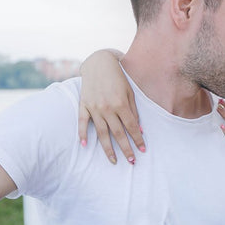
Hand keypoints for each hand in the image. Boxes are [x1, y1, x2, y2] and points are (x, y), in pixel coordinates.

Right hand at [78, 49, 144, 163]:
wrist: (99, 63)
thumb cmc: (118, 77)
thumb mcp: (130, 92)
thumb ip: (134, 111)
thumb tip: (140, 130)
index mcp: (121, 104)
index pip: (132, 127)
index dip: (137, 140)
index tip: (142, 150)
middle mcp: (107, 108)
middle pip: (118, 134)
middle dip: (126, 149)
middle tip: (131, 162)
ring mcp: (94, 107)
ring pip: (101, 133)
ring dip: (108, 149)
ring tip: (114, 161)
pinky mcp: (84, 105)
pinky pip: (82, 122)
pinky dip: (82, 134)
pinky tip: (85, 146)